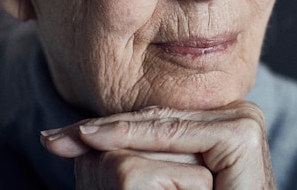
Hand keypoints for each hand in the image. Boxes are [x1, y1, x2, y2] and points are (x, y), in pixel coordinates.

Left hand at [40, 100, 274, 188]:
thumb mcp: (166, 183)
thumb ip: (146, 156)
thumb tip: (90, 141)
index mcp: (223, 122)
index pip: (159, 121)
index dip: (109, 128)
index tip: (61, 137)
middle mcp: (237, 115)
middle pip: (159, 120)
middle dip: (102, 130)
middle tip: (53, 137)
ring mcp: (243, 121)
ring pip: (163, 124)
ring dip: (110, 131)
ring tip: (67, 137)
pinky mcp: (240, 134)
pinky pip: (174, 133)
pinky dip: (131, 136)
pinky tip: (91, 137)